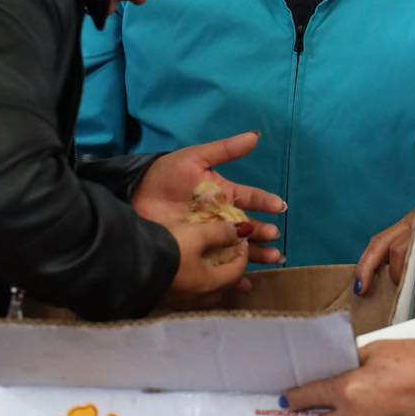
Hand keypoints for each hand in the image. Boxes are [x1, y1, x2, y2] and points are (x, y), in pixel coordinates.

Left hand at [135, 132, 286, 265]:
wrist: (135, 196)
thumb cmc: (166, 174)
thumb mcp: (196, 158)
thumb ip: (226, 150)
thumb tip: (256, 136)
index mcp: (223, 193)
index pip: (250, 198)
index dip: (265, 202)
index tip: (279, 207)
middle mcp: (221, 216)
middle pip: (248, 226)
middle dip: (264, 233)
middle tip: (274, 238)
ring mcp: (210, 235)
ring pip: (239, 246)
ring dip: (257, 252)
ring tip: (273, 258)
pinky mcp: (198, 250)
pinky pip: (220, 263)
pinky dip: (234, 273)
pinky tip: (246, 280)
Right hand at [160, 218, 247, 309]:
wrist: (128, 263)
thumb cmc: (169, 249)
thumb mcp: (197, 234)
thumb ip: (221, 233)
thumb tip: (244, 231)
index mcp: (210, 284)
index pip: (237, 271)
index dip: (243, 253)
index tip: (240, 239)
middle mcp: (198, 299)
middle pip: (224, 287)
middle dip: (232, 272)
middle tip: (232, 256)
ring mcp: (180, 303)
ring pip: (206, 294)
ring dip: (214, 281)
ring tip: (214, 270)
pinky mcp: (164, 300)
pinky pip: (190, 295)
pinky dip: (196, 285)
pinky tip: (189, 277)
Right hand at [355, 190, 414, 295]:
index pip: (400, 249)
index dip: (397, 271)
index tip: (401, 290)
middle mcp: (410, 220)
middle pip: (380, 242)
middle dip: (366, 266)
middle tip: (360, 290)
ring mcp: (408, 221)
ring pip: (380, 240)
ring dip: (369, 261)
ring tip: (362, 284)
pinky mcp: (409, 225)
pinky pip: (388, 240)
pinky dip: (378, 256)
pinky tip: (376, 272)